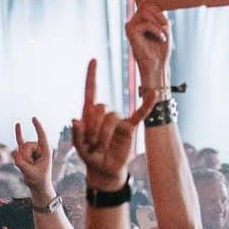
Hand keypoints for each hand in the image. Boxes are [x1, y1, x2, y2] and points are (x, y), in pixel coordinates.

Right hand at [13, 117, 52, 196]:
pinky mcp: (25, 152)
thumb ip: (21, 163)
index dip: (38, 127)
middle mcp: (39, 148)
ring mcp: (32, 149)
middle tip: (31, 168)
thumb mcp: (30, 173)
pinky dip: (19, 133)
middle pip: (26, 146)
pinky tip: (18, 124)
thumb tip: (13, 151)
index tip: (34, 118)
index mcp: (46, 151)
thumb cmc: (38, 180)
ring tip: (28, 167)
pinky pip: (20, 141)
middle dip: (25, 157)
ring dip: (20, 159)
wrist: (38, 186)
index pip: (42, 136)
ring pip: (20, 149)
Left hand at [72, 60, 155, 190]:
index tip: (94, 60)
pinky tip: (154, 95)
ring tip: (101, 147)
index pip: (91, 90)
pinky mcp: (130, 127)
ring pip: (111, 117)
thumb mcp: (79, 148)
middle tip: (91, 143)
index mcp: (90, 113)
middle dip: (93, 127)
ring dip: (104, 134)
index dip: (92, 76)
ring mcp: (118, 120)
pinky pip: (139, 114)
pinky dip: (146, 104)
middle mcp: (105, 113)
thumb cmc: (90, 156)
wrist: (105, 169)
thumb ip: (76, 135)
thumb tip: (75, 119)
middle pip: (99, 108)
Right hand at [124, 0, 170, 86]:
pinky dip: (156, 30)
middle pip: (147, 5)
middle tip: (166, 27)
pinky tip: (160, 38)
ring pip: (146, 12)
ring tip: (163, 34)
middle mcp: (134, 19)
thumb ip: (158, 14)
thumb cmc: (161, 47)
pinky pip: (146, 23)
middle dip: (159, 15)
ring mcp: (130, 25)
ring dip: (158, 23)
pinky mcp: (130, 31)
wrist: (157, 64)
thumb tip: (155, 3)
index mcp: (142, 17)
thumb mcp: (163, 26)